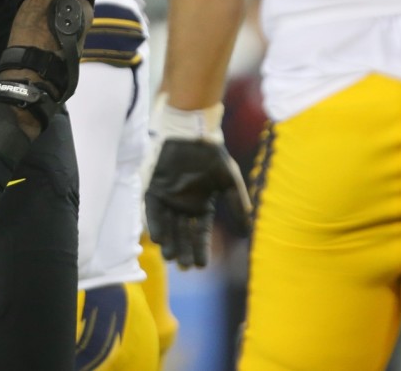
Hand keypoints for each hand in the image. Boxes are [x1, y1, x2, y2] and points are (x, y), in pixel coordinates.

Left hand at [145, 138, 249, 268]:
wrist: (192, 133)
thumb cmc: (213, 155)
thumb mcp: (230, 181)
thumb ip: (237, 204)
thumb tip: (247, 232)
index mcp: (202, 206)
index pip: (201, 233)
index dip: (201, 249)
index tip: (202, 265)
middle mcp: (184, 206)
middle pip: (183, 234)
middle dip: (184, 251)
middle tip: (185, 267)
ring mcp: (168, 198)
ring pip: (168, 226)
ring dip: (170, 242)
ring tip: (172, 258)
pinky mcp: (154, 189)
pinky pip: (153, 211)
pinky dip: (156, 224)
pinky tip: (159, 238)